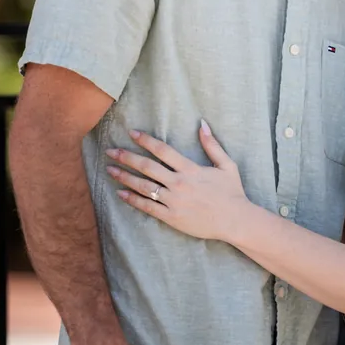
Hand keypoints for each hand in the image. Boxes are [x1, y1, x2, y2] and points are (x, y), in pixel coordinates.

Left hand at [106, 122, 245, 240]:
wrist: (235, 220)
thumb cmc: (232, 192)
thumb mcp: (227, 165)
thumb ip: (212, 144)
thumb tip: (202, 123)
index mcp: (190, 169)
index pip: (162, 150)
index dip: (145, 140)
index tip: (131, 133)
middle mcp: (179, 183)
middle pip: (147, 167)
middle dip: (127, 157)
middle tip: (110, 151)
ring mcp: (174, 201)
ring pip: (144, 186)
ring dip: (125, 177)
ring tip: (109, 170)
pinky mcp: (172, 217)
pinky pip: (148, 207)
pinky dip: (133, 199)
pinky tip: (121, 193)